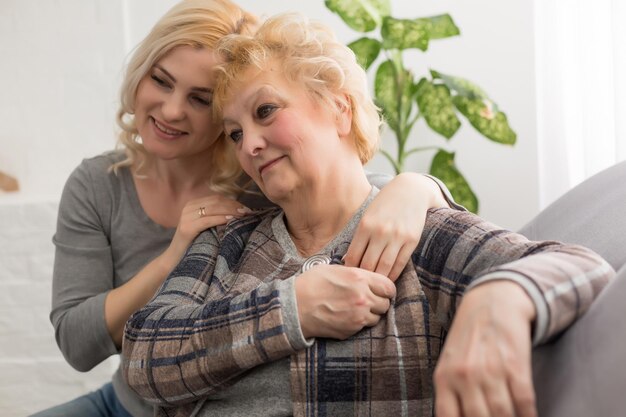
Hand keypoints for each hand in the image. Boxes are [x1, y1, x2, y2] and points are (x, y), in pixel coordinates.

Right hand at [164, 194, 249, 266]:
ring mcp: (186, 217)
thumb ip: (215, 217)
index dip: (233, 202)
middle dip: (234, 205)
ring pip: (213, 208)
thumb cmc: (194, 244)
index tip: (247, 209)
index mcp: (193, 204)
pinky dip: (221, 218)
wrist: (175, 260)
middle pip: (216, 201)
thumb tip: (239, 211)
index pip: (217, 198)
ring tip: (243, 215)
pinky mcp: (187, 228)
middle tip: (248, 212)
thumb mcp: (205, 227)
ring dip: (230, 210)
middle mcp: (189, 207)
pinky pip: (207, 220)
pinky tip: (231, 220)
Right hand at [295, 264, 395, 339]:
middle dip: (379, 301)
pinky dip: (359, 323)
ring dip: (371, 313)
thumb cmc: (311, 284)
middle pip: (386, 303)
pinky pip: (364, 327)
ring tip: (356, 308)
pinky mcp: (351, 331)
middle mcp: (363, 298)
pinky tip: (347, 316)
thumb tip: (368, 276)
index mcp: (360, 279)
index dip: (387, 288)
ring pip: (377, 317)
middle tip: (369, 299)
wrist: (294, 307)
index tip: (382, 289)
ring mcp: (358, 317)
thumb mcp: (334, 268)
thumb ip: (355, 272)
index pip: (389, 286)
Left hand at [344, 173, 448, 279]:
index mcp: (366, 225)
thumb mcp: (368, 215)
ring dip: (378, 279)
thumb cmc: (385, 204)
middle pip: (368, 264)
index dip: (350, 270)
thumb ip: (360, 236)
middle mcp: (381, 232)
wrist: (411, 190)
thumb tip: (349, 259)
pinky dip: (393, 274)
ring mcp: (397, 236)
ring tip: (373, 286)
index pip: (354, 255)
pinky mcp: (412, 240)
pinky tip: (388, 279)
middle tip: (360, 287)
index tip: (348, 277)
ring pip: (384, 267)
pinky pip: (400, 263)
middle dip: (363, 277)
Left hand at [434, 281, 537, 416]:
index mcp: (444, 377)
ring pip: (503, 414)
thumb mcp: (449, 363)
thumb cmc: (468, 339)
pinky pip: (524, 401)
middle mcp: (465, 376)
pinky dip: (529, 416)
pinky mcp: (515, 365)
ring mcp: (491, 370)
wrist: (492, 302)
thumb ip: (451, 393)